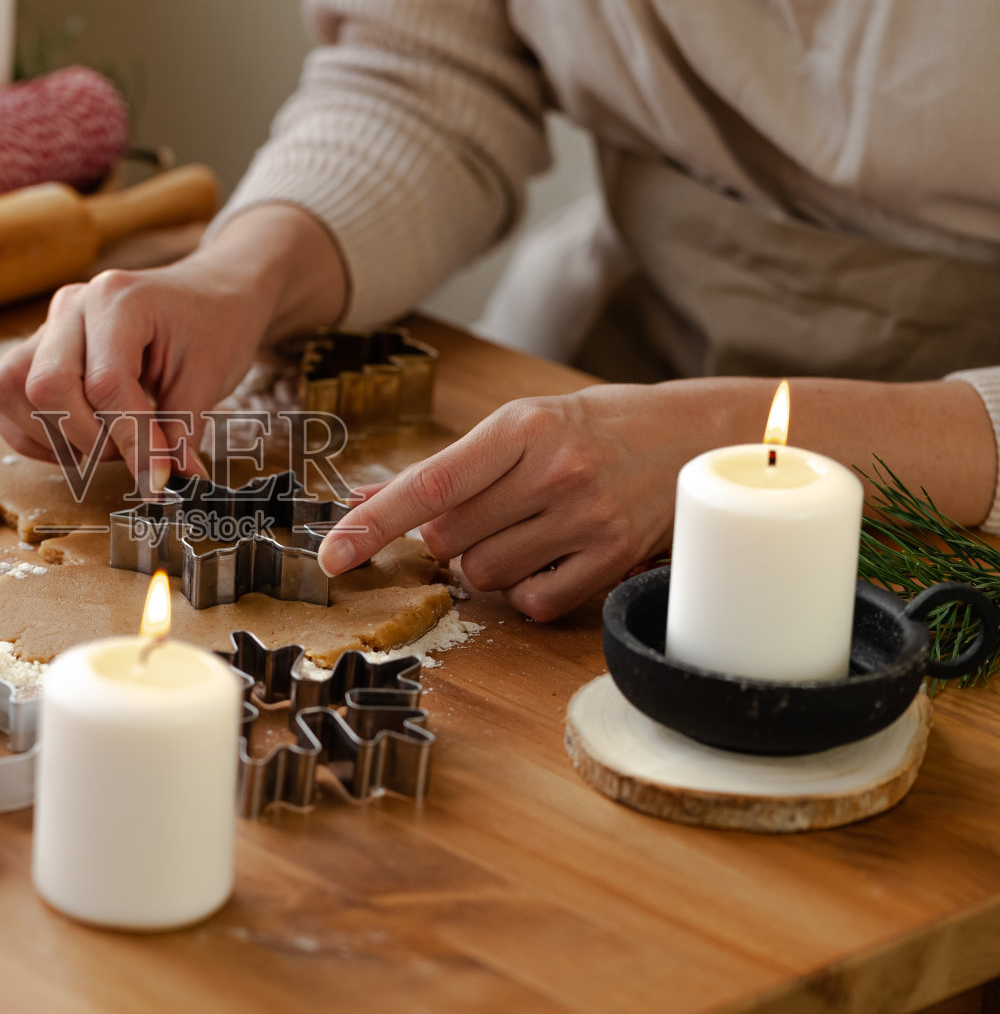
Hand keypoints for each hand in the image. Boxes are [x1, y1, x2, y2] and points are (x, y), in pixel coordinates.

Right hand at [0, 204, 345, 486]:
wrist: (207, 296)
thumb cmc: (212, 327)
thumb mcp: (208, 377)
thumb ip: (181, 431)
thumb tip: (167, 485)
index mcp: (119, 299)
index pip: (106, 382)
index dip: (131, 439)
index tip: (157, 479)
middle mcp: (72, 307)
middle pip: (47, 387)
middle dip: (91, 438)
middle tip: (133, 451)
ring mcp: (47, 325)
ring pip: (11, 390)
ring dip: (57, 436)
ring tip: (107, 440)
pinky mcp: (32, 349)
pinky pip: (4, 398)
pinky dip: (35, 434)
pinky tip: (78, 439)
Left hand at [319, 384, 714, 620]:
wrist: (694, 435)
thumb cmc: (592, 427)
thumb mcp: (518, 424)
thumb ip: (443, 466)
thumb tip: (363, 498)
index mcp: (522, 428)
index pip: (429, 486)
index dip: (374, 523)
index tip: (332, 553)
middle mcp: (554, 472)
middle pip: (448, 538)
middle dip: (446, 535)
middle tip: (486, 510)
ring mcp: (586, 519)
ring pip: (483, 573)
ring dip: (483, 562)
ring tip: (522, 528)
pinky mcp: (612, 560)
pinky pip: (531, 602)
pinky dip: (524, 590)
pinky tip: (546, 557)